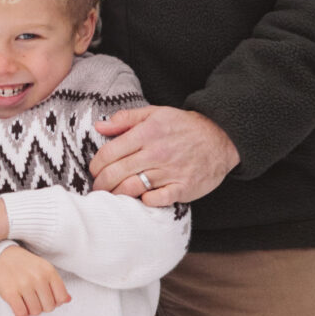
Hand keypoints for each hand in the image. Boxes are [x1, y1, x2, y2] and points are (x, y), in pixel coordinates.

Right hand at [0, 243, 71, 315]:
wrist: (0, 256)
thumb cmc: (24, 265)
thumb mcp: (43, 269)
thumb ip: (56, 284)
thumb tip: (67, 300)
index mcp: (49, 271)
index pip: (62, 298)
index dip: (55, 302)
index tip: (46, 298)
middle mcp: (38, 277)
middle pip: (49, 307)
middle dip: (42, 306)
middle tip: (34, 299)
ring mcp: (23, 285)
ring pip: (36, 312)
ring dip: (31, 310)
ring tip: (25, 301)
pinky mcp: (10, 292)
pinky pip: (21, 314)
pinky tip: (19, 309)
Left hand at [89, 106, 238, 205]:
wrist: (220, 137)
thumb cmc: (184, 126)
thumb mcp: (155, 114)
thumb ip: (126, 119)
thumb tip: (100, 126)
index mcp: (147, 133)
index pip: (109, 153)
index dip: (96, 165)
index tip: (94, 170)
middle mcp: (156, 153)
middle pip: (116, 173)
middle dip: (100, 184)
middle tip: (98, 188)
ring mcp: (170, 171)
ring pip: (132, 188)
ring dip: (117, 195)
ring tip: (112, 196)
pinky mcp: (183, 187)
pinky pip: (157, 200)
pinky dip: (145, 202)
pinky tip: (140, 199)